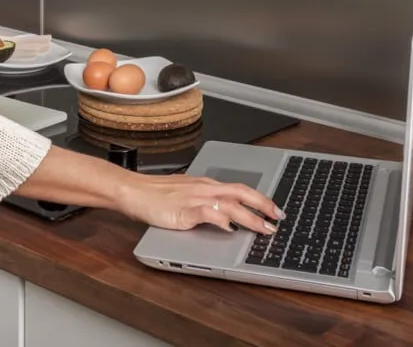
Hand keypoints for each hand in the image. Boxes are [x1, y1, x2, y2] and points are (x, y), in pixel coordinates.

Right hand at [116, 173, 284, 233]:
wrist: (132, 190)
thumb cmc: (154, 195)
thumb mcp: (185, 196)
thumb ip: (205, 204)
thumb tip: (224, 217)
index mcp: (205, 184)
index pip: (239, 188)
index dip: (260, 198)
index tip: (275, 209)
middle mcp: (204, 188)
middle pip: (241, 192)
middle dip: (264, 205)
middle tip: (280, 217)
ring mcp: (194, 198)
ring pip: (230, 203)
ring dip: (251, 216)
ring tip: (265, 228)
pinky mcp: (182, 210)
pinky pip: (207, 212)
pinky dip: (222, 219)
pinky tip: (231, 228)